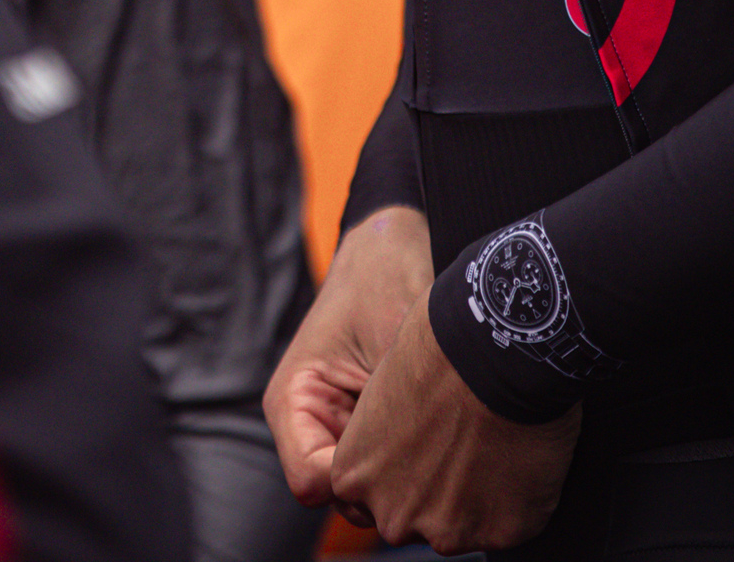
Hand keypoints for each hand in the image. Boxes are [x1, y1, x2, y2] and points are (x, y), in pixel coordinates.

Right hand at [264, 204, 432, 504]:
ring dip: (403, 470)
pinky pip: (387, 463)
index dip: (359, 481)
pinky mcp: (365, 424)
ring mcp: (338, 425)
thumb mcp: (390, 340)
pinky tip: (440, 426)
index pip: (312, 481)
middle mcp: (308, 421)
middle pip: (341, 492)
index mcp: (293, 400)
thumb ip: (395, 409)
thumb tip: (426, 469)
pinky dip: (413, 455)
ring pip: (368, 485)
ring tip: (438, 433)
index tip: (406, 457)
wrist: (393, 241)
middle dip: (386, 482)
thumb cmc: (384, 277)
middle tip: (433, 452)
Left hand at [327, 298, 580, 553]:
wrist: (495, 353)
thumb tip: (397, 440)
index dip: (395, 468)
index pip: (363, 497)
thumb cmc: (436, 350)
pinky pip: (504, 522)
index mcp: (354, 475)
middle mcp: (393, 515)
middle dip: (430, 488)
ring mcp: (447, 532)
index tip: (417, 442)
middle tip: (456, 439)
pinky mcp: (498, 536)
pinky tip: (516, 450)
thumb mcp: (380, 388)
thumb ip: (379, 435)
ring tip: (489, 439)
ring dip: (473, 495)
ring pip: (458, 524)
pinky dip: (513, 496)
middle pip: (410, 515)